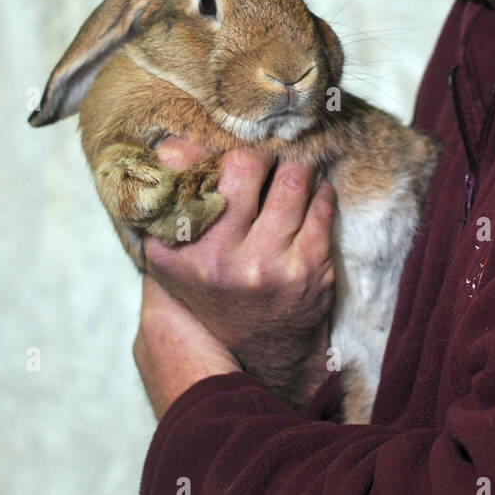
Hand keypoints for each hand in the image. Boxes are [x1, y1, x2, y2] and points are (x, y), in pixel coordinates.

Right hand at [140, 138, 337, 409]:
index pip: (191, 173)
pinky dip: (320, 192)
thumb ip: (172, 197)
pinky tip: (313, 196)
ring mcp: (266, 265)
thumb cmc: (216, 286)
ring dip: (297, 169)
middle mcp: (217, 259)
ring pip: (293, 178)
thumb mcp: (178, 252)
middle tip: (267, 162)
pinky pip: (322, 204)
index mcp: (174, 250)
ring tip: (293, 175)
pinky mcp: (309, 269)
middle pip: (247, 164)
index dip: (216, 156)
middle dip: (262, 155)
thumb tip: (173, 144)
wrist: (259, 350)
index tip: (229, 158)